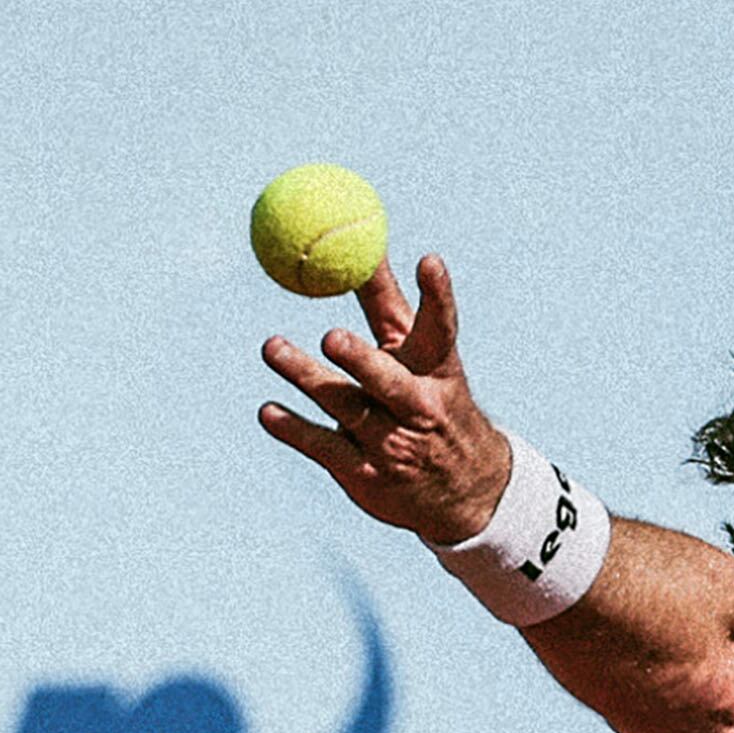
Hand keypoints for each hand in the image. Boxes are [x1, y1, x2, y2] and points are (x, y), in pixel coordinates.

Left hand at [258, 253, 510, 544]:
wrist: (465, 491)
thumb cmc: (431, 403)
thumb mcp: (420, 358)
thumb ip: (388, 303)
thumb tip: (363, 241)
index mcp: (438, 372)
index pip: (441, 329)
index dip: (438, 297)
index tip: (429, 260)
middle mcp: (419, 408)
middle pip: (388, 381)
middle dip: (362, 360)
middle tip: (332, 336)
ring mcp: (392, 444)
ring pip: (346, 409)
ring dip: (308, 378)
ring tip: (272, 347)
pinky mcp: (364, 473)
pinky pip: (322, 446)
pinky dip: (294, 428)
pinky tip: (269, 412)